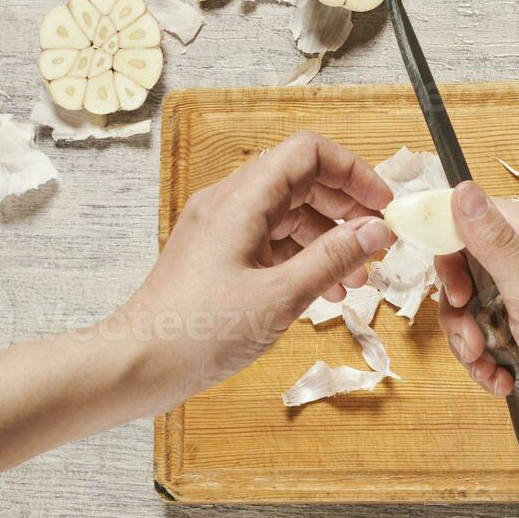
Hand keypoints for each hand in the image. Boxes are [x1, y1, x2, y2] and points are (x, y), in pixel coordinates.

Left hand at [100, 131, 394, 413]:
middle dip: (345, 207)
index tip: (382, 204)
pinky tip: (323, 292)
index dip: (352, 171)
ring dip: (327, 238)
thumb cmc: (199, 331)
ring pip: (288, 214)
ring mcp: (220, 229)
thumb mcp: (280, 296)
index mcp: (241, 199)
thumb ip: (333, 257)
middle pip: (301, 180)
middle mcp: (229, 203)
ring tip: (356, 279)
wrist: (135, 365)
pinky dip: (302, 257)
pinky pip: (270, 240)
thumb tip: (378, 230)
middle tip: (378, 240)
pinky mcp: (216, 255)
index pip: (308, 152)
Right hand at [435, 182, 518, 458]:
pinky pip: (483, 333)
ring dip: (468, 338)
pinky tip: (500, 380)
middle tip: (469, 336)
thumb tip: (461, 189)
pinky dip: (483, 359)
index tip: (450, 289)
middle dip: (459, 306)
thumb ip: (493, 243)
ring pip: (471, 304)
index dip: (452, 248)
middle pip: (468, 264)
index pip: (479, 217)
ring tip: (485, 363)